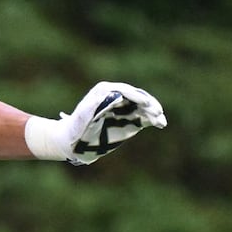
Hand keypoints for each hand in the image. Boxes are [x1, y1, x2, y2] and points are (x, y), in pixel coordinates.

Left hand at [27, 81, 166, 164]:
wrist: (71, 141)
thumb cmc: (74, 129)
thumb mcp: (82, 117)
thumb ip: (94, 106)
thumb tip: (108, 96)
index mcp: (104, 91)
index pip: (124, 90)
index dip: (135, 96)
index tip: (145, 103)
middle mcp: (116, 97)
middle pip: (137, 97)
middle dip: (148, 104)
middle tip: (157, 112)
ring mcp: (123, 108)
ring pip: (143, 107)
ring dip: (153, 112)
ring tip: (161, 121)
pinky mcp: (128, 119)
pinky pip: (143, 117)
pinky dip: (152, 120)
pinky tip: (161, 124)